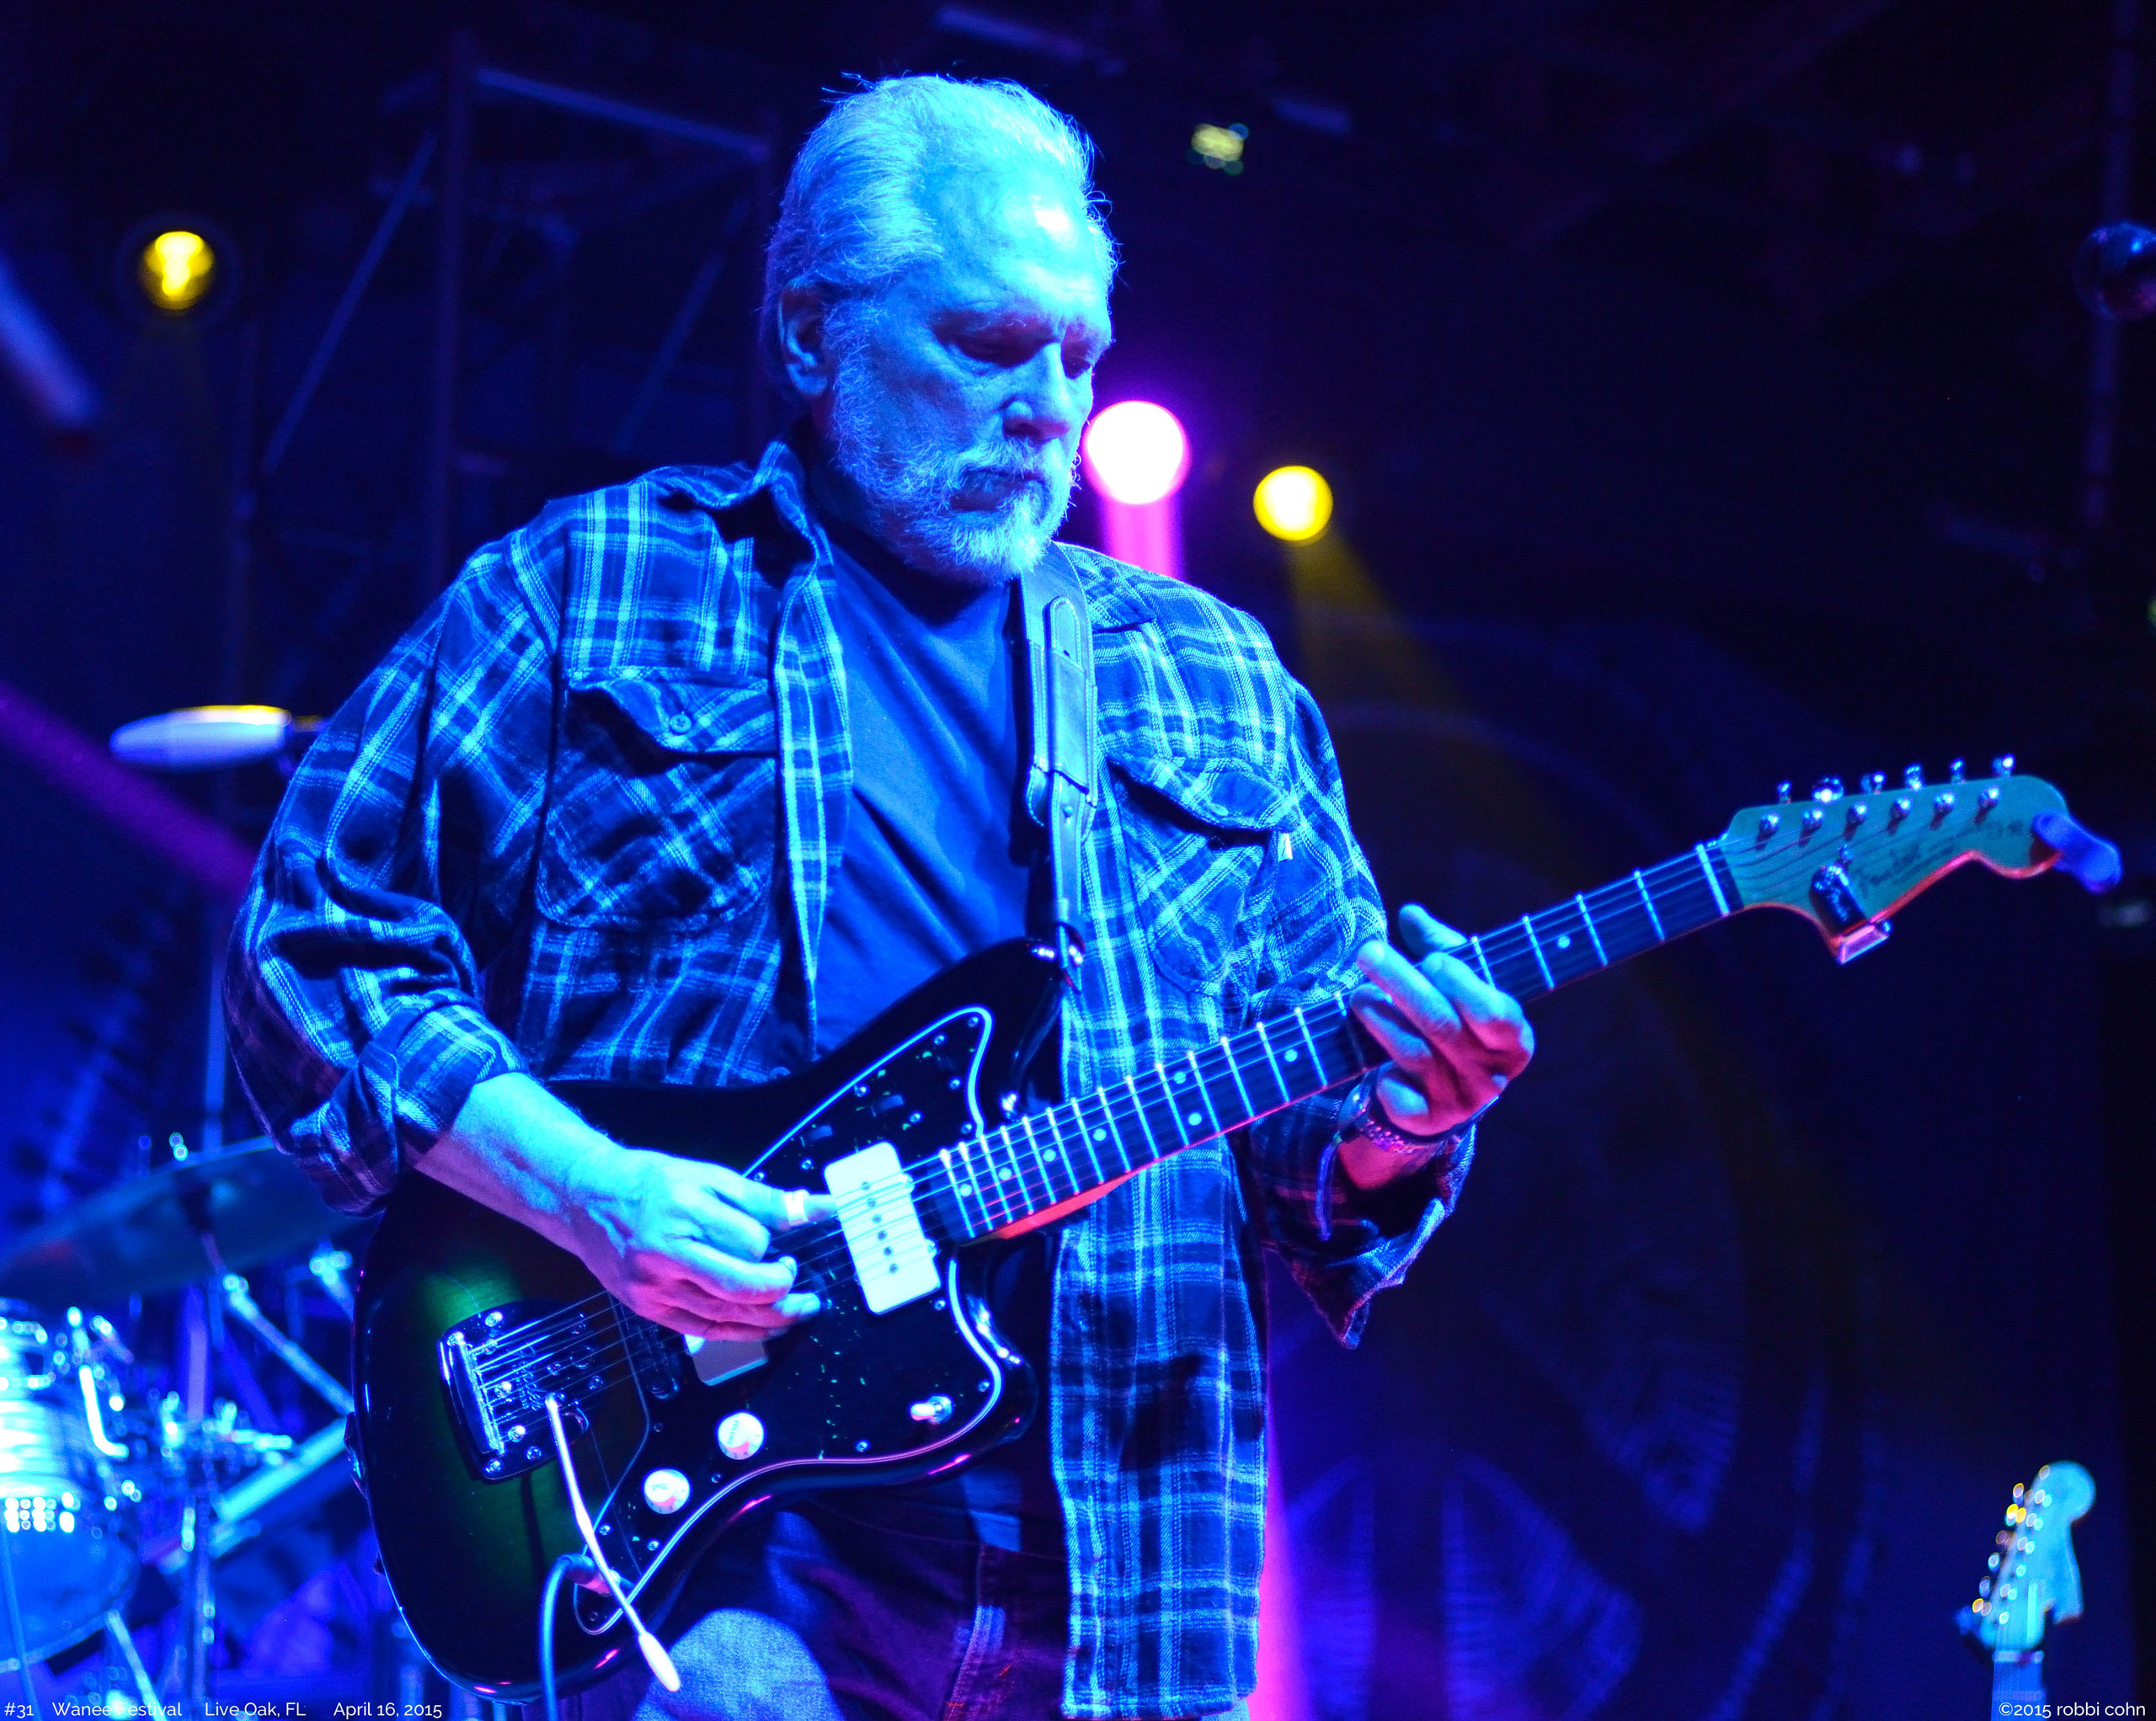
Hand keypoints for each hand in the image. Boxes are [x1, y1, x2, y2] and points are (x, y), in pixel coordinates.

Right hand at [420, 1073, 834, 1342]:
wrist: (587, 1201)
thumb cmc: (651, 1183)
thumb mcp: (710, 1176)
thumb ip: (764, 1199)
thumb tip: (817, 1209)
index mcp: (684, 1214)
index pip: (749, 1243)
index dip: (774, 1247)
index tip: (787, 1244)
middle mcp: (665, 1256)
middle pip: (739, 1288)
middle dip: (782, 1291)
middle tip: (803, 1285)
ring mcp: (654, 1288)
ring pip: (725, 1316)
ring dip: (770, 1318)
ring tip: (797, 1309)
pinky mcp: (649, 1309)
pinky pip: (704, 1330)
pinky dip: (739, 1332)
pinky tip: (764, 1327)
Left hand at [1346, 904, 1531, 1174]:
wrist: (1442, 1091)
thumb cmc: (1454, 1021)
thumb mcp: (1457, 984)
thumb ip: (1440, 948)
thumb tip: (1412, 914)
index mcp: (1514, 1039)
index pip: (1495, 1014)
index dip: (1464, 986)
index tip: (1433, 959)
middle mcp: (1492, 1074)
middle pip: (1443, 1026)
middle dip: (1402, 985)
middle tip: (1368, 953)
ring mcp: (1461, 1101)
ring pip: (1416, 1055)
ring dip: (1382, 1020)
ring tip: (1357, 994)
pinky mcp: (1428, 1122)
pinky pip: (1402, 1099)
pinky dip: (1386, 1079)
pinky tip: (1369, 1055)